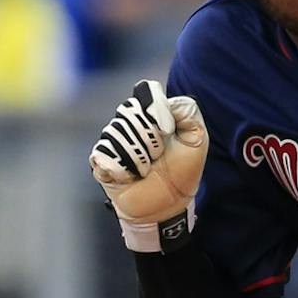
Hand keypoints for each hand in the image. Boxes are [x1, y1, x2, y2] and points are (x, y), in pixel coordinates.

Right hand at [89, 80, 207, 233]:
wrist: (170, 203)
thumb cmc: (183, 171)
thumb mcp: (196, 137)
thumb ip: (187, 110)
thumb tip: (163, 100)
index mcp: (148, 114)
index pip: (143, 94)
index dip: (154, 111)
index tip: (168, 130)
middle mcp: (127, 124)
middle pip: (129, 114)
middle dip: (150, 139)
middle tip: (159, 156)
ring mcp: (112, 142)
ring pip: (117, 135)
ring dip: (139, 157)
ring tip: (147, 169)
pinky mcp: (100, 162)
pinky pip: (104, 154)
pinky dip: (123, 168)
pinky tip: (132, 177)